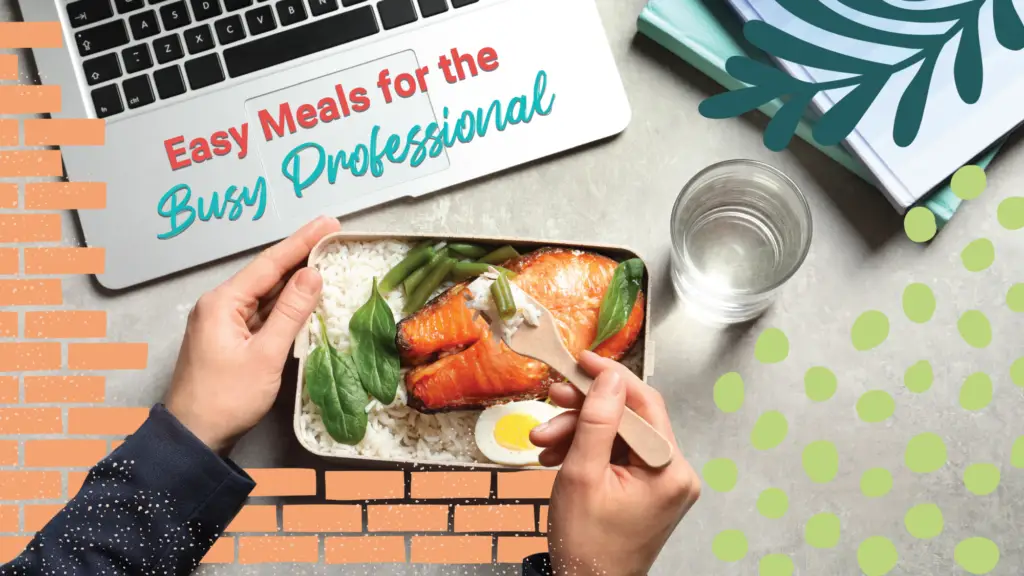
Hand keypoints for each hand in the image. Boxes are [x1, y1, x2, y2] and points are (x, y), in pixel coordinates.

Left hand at [164, 216, 340, 454]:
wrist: (194, 438)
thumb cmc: (226, 400)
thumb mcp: (265, 355)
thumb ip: (290, 312)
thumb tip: (312, 275)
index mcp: (222, 303)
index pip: (269, 263)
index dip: (301, 241)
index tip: (328, 224)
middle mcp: (219, 305)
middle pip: (266, 274)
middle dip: (300, 255)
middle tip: (332, 236)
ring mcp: (222, 322)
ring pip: (265, 294)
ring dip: (294, 280)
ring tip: (325, 259)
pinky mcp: (229, 339)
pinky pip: (261, 313)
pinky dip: (284, 304)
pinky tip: (304, 298)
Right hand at [530, 350, 700, 575]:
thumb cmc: (586, 546)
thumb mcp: (582, 475)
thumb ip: (597, 421)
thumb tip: (609, 377)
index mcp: (670, 470)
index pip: (644, 404)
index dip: (609, 378)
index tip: (581, 360)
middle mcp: (674, 473)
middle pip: (628, 419)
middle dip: (583, 412)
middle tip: (550, 400)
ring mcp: (662, 482)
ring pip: (617, 436)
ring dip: (578, 433)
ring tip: (542, 442)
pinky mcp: (646, 489)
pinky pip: (616, 455)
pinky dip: (586, 452)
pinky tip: (557, 456)